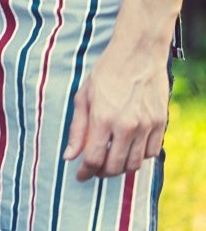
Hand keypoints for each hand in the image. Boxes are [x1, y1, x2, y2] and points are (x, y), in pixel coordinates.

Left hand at [63, 47, 169, 180]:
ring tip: (110, 160)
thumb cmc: (106, 73)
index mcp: (103, 119)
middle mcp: (127, 125)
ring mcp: (147, 125)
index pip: (93, 159)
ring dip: (120, 167)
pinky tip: (128, 149)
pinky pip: (151, 152)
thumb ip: (77, 130)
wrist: (138, 54)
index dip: (85, 172)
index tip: (80, 176)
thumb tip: (69, 156)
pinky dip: (138, 157)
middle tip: (94, 169)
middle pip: (115, 166)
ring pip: (134, 163)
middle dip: (101, 173)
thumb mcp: (83, 98)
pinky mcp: (161, 122)